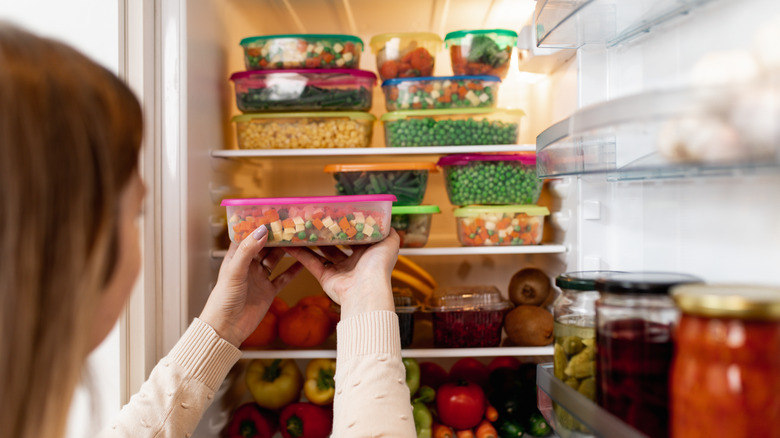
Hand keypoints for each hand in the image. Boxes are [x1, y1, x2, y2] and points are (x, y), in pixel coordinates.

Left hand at [200, 225, 301, 346]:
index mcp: (236, 258)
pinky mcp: (269, 291)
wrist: (227, 328)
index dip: (258, 225)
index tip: (272, 214)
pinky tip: (304, 263)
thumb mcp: (235, 271)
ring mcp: (260, 278)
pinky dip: (294, 270)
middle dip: (276, 236)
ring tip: (299, 239)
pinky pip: (283, 278)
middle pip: (265, 246)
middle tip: (290, 225)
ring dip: (286, 251)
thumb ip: (248, 250)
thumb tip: (262, 231)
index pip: (248, 236)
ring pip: (276, 259)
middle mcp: (248, 266)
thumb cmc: (223, 300)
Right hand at [284, 229, 399, 319]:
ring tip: (300, 228)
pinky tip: (290, 244)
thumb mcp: (390, 242)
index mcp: (367, 253)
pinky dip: (300, 254)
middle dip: (327, 233)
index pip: (355, 237)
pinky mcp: (326, 278)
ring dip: (311, 242)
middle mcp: (353, 262)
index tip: (335, 214)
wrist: (366, 289)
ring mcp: (338, 270)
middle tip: (315, 219)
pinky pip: (311, 263)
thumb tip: (386, 220)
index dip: (346, 226)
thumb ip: (389, 231)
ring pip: (322, 253)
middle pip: (337, 244)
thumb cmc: (379, 265)